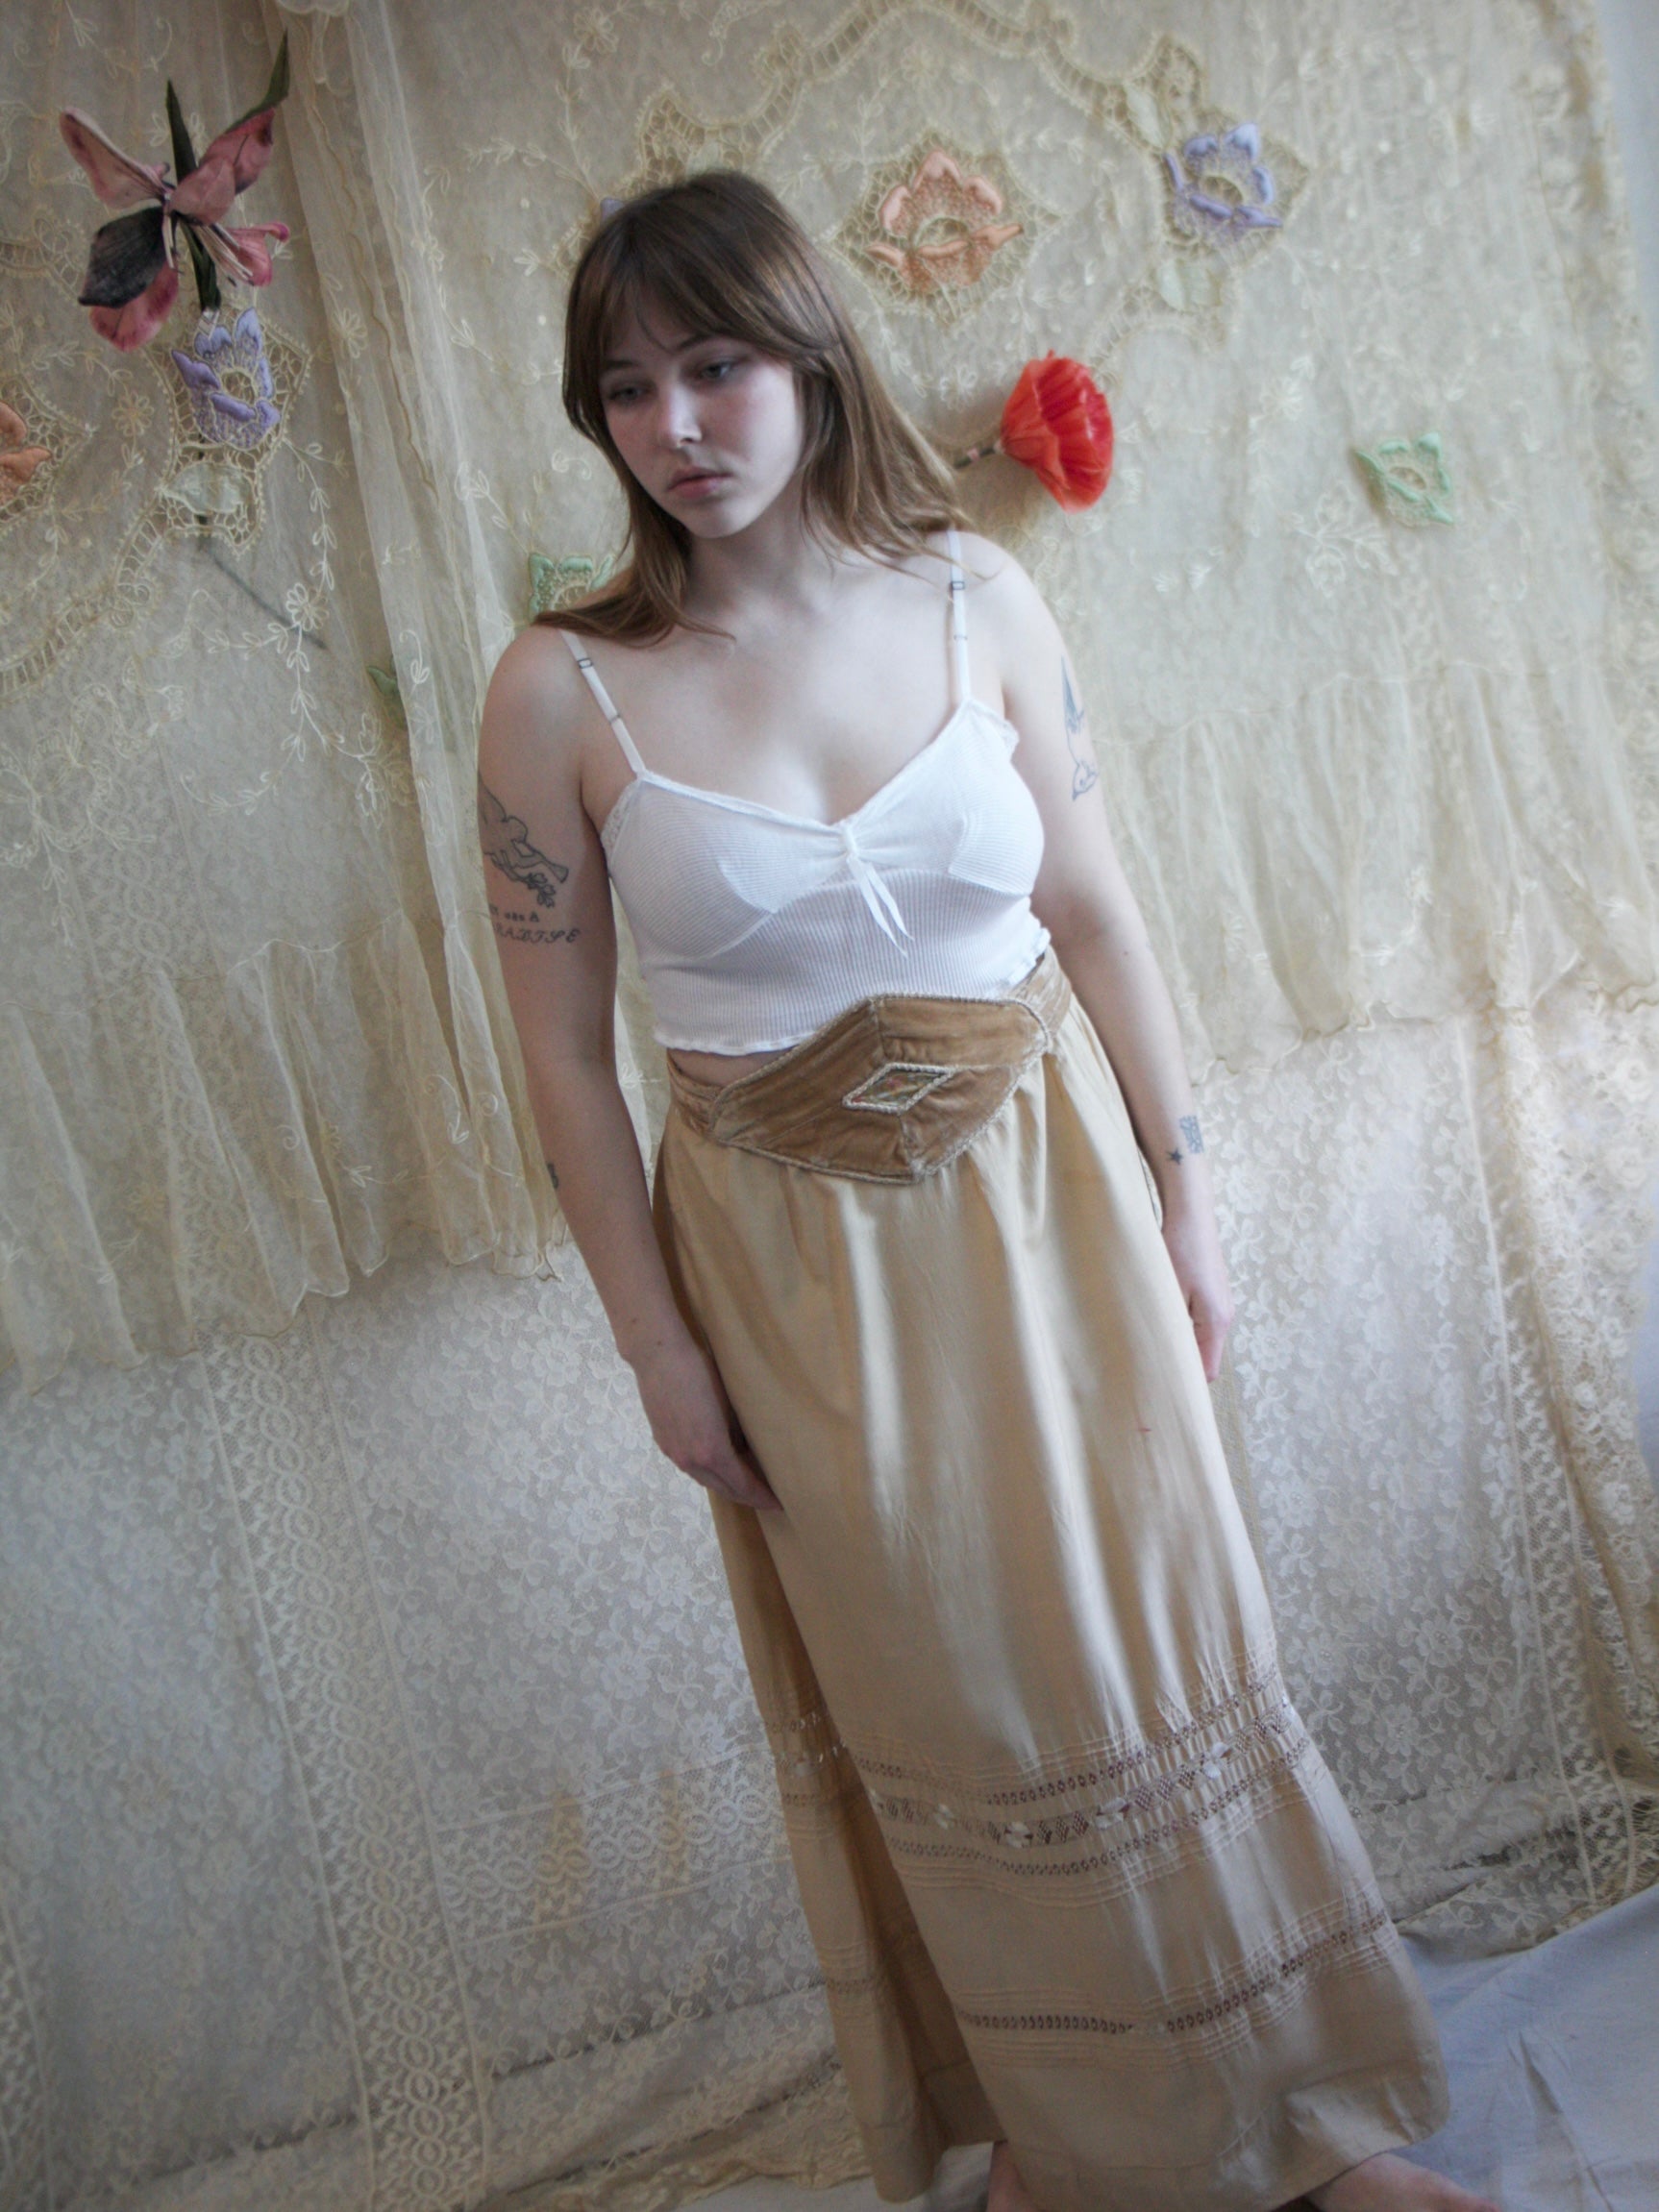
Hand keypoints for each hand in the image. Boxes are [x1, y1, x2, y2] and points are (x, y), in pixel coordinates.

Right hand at [628, 1331, 782, 1511]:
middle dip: (747, 1497)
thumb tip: (747, 1449)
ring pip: (705, 1480)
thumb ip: (739, 1432)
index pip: (743, 1486)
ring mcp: (674, 1453)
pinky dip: (709, 1472)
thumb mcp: (730, 1403)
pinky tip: (718, 1463)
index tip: (779, 1503)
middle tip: (767, 1498)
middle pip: (724, 1490)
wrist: (658, 1355)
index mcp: (712, 1452)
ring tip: (746, 1483)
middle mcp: (691, 1460)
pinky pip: (691, 1467)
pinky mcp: (664, 1442)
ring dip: (727, 1485)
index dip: (762, 1496)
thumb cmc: (701, 1372)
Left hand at [1159, 1198, 1234, 1382]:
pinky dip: (1181, 1328)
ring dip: (1179, 1345)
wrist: (1190, 1213)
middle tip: (1149, 1374)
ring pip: (1200, 1339)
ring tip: (1151, 1349)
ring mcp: (1220, 1304)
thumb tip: (1164, 1361)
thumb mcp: (1170, 1292)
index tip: (1162, 1392)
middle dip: (1181, 1366)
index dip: (1188, 1384)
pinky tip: (1160, 1321)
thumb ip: (1170, 1328)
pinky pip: (1198, 1322)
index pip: (1207, 1371)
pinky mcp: (1211, 1292)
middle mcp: (1224, 1316)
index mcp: (1217, 1322)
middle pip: (1205, 1357)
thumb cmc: (1179, 1249)